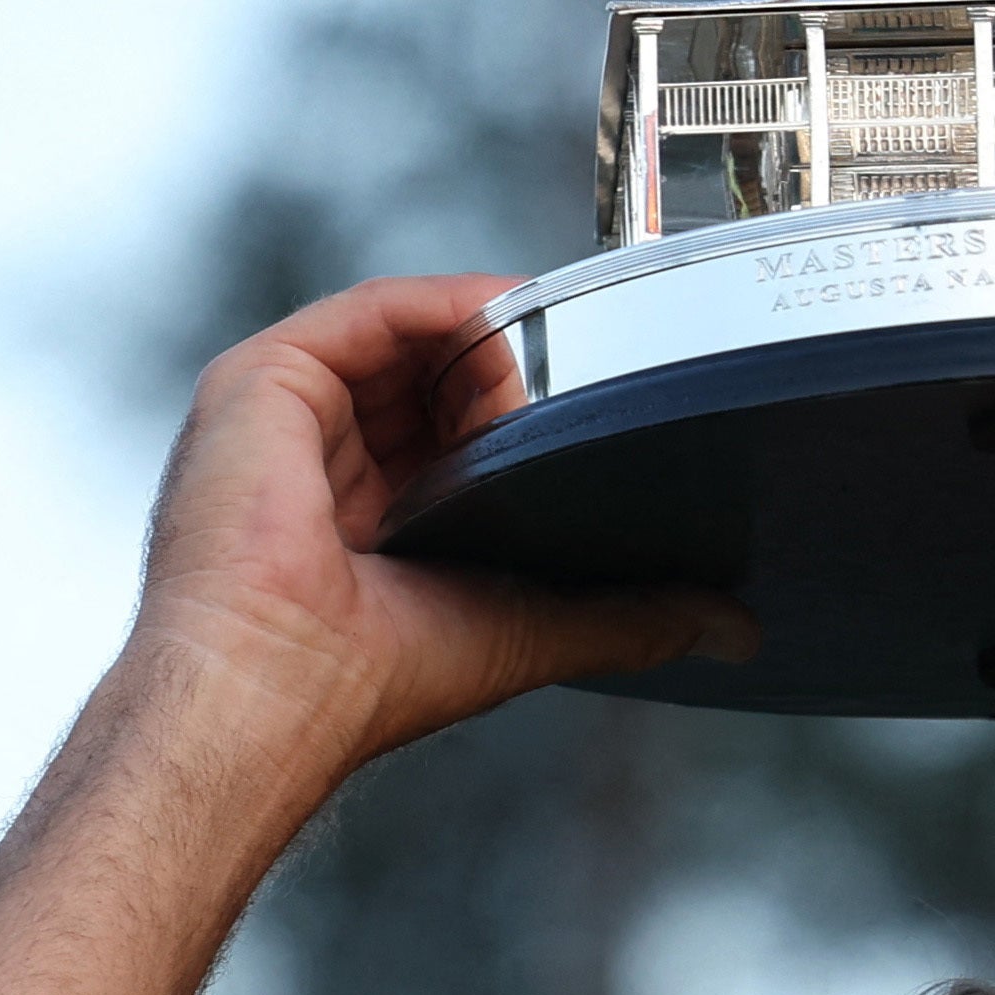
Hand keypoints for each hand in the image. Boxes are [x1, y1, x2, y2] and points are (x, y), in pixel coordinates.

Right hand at [128, 272, 754, 798]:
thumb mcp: (531, 628)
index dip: (532, 410)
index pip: (462, 431)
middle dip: (521, 371)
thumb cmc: (373, 678)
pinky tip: (506, 325)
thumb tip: (734, 629)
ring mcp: (286, 418)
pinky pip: (371, 312)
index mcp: (372, 520)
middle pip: (440, 373)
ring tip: (551, 371)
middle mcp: (321, 462)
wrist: (278, 686)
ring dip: (493, 341)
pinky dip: (446, 308)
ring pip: (412, 336)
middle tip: (589, 381)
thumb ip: (629, 617)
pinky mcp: (260, 381)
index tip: (603, 401)